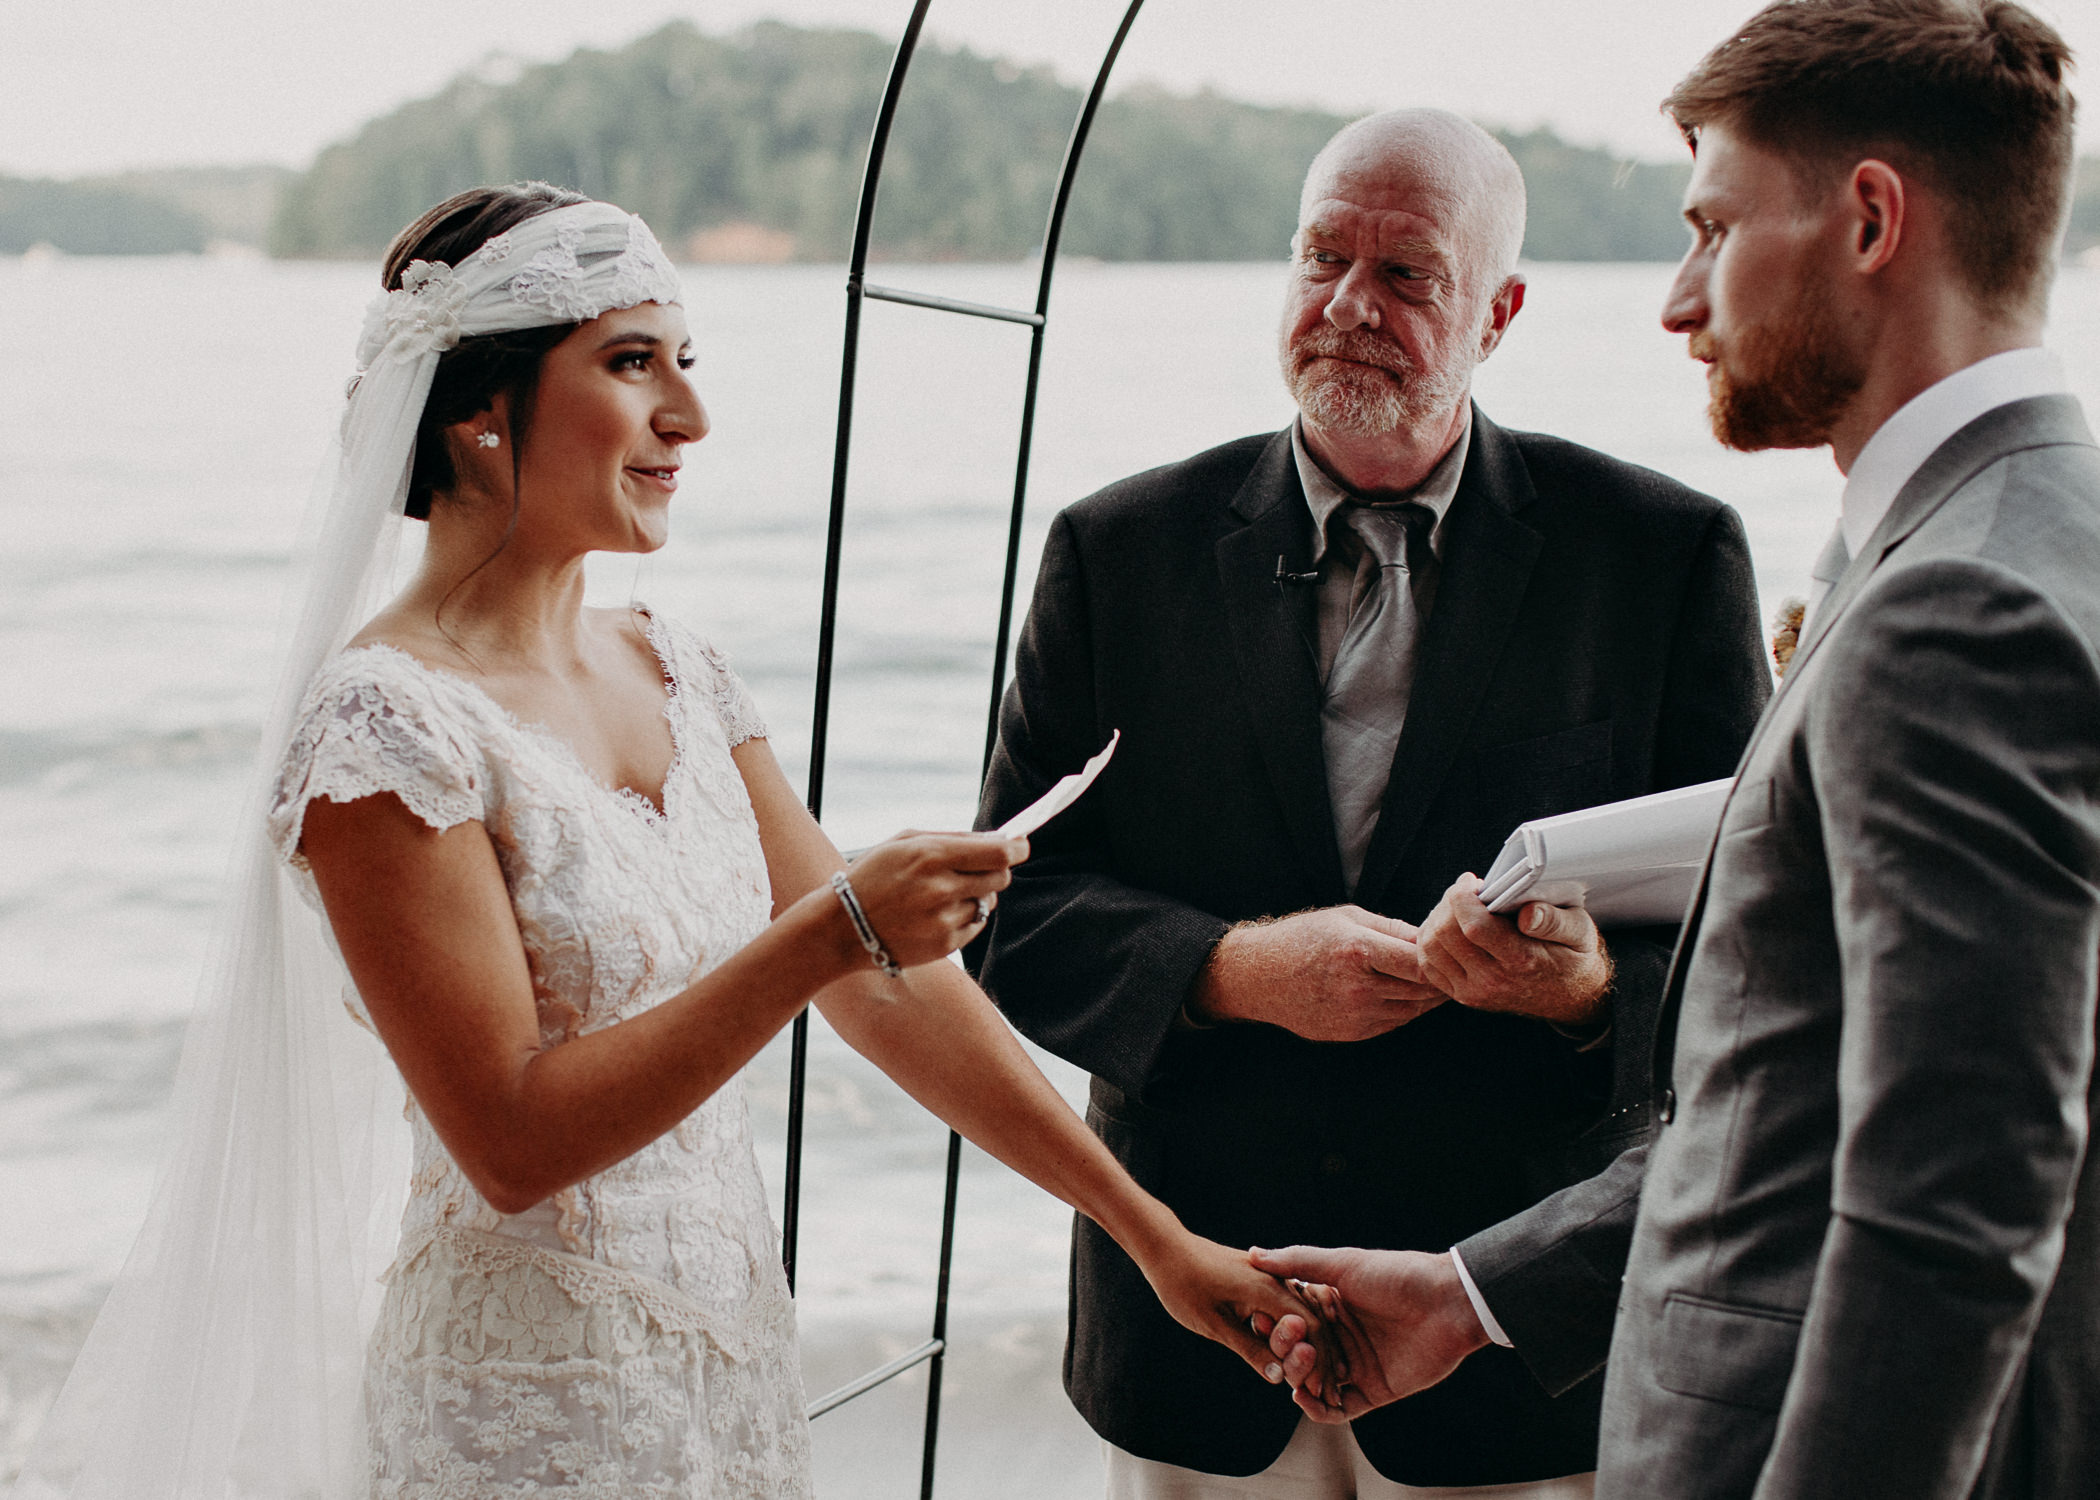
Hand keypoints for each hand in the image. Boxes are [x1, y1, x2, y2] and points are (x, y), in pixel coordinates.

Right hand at [841, 832, 1026, 968]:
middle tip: (977, 867)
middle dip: (995, 869)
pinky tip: (937, 912)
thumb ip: (953, 837)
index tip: (1020, 844)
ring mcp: (945, 920)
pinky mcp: (946, 945)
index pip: (999, 852)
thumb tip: (998, 837)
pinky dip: (966, 915)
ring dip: (977, 893)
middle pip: (1001, 877)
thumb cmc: (873, 876)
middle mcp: (942, 889)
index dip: (1017, 847)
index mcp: (932, 856)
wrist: (841, 928)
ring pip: (988, 901)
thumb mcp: (904, 842)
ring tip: (944, 892)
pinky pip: (976, 924)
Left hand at [1139, 1232, 1339, 1393]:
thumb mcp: (1214, 1324)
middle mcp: (1277, 1279)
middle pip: (1313, 1322)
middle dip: (1323, 1359)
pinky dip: (1296, 1332)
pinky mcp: (1262, 1279)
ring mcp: (1271, 1277)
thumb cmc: (1184, 1285)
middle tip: (1328, 1394)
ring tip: (1317, 1379)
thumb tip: (1280, 1377)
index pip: (1311, 1329)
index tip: (1322, 1393)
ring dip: (1311, 1346)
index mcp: (1268, 1288)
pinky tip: (1295, 1352)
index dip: (1320, 1363)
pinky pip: (1288, 1307)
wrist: (1166, 1248)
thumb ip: (1250, 1349)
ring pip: (1303, 1314)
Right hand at [1189, 906, 1445, 1040]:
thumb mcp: (1346, 918)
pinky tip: (1406, 995)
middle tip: (1453, 968)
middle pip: (1421, 990)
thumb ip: (1391, 928)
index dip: (1441, 958)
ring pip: (1411, 1010)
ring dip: (1427, 998)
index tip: (1449, 951)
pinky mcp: (1351, 1033)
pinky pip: (1393, 1023)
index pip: (1420, 962)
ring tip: (1434, 982)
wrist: (1260, 977)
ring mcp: (1355, 1015)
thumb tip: (1429, 936)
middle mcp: (1358, 987)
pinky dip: (1406, 1009)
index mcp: (1358, 951)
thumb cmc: (1302, 938)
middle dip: (1441, 980)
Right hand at [1248, 1245, 1489, 1422]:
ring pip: (1313, 1382)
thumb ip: (1298, 1261)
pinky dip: (1319, 1409)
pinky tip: (1306, 1397)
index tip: (1261, 1319)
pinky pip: (1339, 1410)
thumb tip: (1253, 1255)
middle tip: (1294, 1341)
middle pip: (1297, 1355)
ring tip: (1303, 1365)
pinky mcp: (1374, 1391)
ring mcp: (1355, 1366)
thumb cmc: (1398, 1275)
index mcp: (1328, 1307)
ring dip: (1300, 1378)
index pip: (1288, 1322)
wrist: (1448, 1303)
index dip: (1273, 1324)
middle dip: (1286, 1352)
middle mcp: (1338, 1337)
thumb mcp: (1344, 1263)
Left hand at [1416, 874, 1611, 1025]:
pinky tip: (1447, 926)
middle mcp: (1493, 981)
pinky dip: (1430, 940)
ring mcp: (1474, 992)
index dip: (1463, 896)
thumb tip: (1527, 913)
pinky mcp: (1463, 996)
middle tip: (1465, 890)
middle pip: (1445, 934)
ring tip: (1456, 906)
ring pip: (1430, 949)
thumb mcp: (1580, 932)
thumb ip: (1555, 921)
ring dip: (1435, 919)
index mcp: (1521, 961)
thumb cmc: (1573, 956)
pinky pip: (1428, 966)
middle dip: (1448, 902)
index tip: (1472, 881)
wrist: (1572, 997)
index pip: (1473, 926)